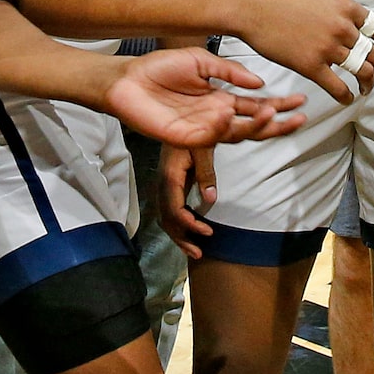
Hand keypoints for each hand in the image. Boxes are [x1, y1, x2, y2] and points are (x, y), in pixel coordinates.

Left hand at [104, 47, 304, 147]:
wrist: (128, 79)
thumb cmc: (160, 68)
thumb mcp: (200, 61)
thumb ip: (229, 71)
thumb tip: (259, 82)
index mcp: (222, 99)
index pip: (258, 106)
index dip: (280, 104)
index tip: (302, 101)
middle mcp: (217, 116)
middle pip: (255, 127)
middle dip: (279, 124)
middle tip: (300, 118)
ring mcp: (203, 129)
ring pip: (238, 135)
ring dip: (257, 126)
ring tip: (272, 113)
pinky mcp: (186, 138)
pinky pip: (211, 137)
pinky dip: (223, 128)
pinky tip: (230, 114)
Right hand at [156, 143, 215, 259]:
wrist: (178, 121)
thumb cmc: (192, 132)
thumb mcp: (202, 148)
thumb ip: (206, 172)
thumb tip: (211, 200)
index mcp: (169, 176)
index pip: (174, 208)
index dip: (189, 224)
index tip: (208, 232)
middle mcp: (163, 184)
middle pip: (167, 219)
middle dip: (183, 238)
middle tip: (201, 252)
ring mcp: (163, 186)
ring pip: (165, 219)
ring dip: (179, 237)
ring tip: (197, 252)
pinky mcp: (168, 187)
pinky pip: (169, 213)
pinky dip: (177, 228)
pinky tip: (190, 235)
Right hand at [230, 0, 373, 103]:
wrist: (252, 8)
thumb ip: (336, 10)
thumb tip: (348, 23)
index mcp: (345, 8)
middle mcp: (342, 28)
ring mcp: (328, 48)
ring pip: (362, 71)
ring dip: (368, 82)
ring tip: (366, 88)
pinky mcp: (311, 66)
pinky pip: (338, 88)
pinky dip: (346, 96)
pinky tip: (347, 99)